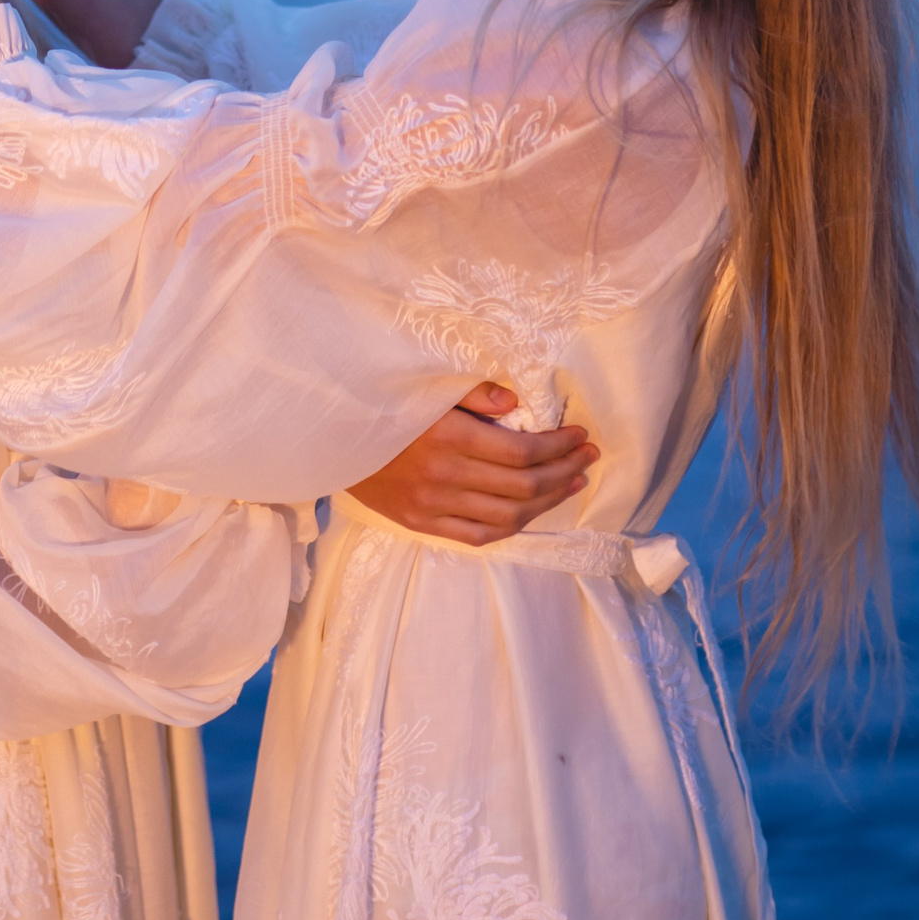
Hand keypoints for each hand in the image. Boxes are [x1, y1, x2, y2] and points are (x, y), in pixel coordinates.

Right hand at [349, 384, 597, 545]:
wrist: (331, 438)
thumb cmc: (384, 404)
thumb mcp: (424, 385)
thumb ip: (471, 391)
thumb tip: (516, 401)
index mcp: (449, 437)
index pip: (521, 451)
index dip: (558, 446)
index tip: (580, 434)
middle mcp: (444, 476)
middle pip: (522, 485)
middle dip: (564, 470)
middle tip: (588, 456)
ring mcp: (433, 506)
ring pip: (508, 514)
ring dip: (548, 500)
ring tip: (572, 482)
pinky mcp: (422, 524)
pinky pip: (479, 535)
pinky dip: (512, 526)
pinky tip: (532, 511)